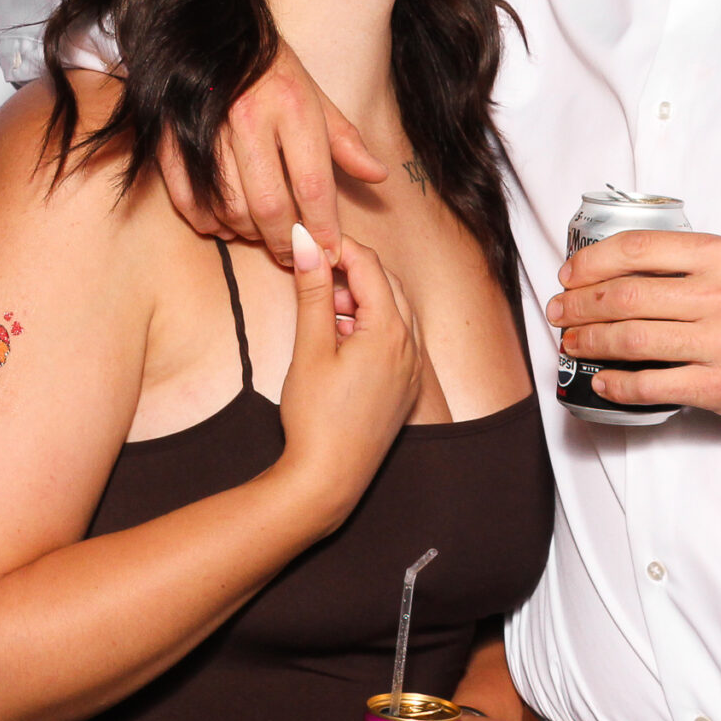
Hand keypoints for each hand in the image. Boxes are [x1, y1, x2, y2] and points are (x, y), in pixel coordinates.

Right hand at [160, 40, 388, 266]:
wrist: (214, 32)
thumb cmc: (274, 70)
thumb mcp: (316, 96)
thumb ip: (345, 141)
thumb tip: (378, 176)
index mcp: (290, 107)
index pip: (313, 183)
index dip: (324, 226)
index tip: (332, 251)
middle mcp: (248, 119)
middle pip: (270, 204)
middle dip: (286, 241)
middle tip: (295, 254)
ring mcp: (206, 130)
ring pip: (230, 207)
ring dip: (248, 234)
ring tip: (262, 237)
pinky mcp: (171, 140)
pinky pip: (188, 199)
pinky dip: (207, 223)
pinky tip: (224, 227)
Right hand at [274, 226, 422, 533]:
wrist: (328, 479)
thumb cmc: (316, 417)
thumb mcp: (310, 347)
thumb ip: (314, 291)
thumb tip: (307, 242)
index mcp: (390, 331)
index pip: (370, 267)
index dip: (339, 248)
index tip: (309, 244)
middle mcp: (411, 347)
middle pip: (388, 286)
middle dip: (353, 274)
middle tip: (317, 275)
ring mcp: (412, 370)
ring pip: (395, 313)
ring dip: (364, 302)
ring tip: (327, 312)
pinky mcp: (405, 389)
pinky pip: (397, 341)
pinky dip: (373, 328)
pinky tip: (341, 342)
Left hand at [548, 231, 720, 432]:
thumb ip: (691, 265)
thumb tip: (623, 273)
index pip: (636, 250)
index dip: (591, 262)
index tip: (570, 274)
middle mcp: (719, 295)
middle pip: (624, 296)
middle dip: (578, 304)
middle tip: (560, 311)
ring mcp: (719, 343)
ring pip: (630, 339)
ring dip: (589, 341)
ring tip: (573, 343)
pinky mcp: (718, 387)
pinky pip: (651, 385)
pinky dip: (617, 383)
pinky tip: (603, 380)